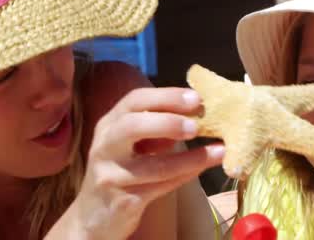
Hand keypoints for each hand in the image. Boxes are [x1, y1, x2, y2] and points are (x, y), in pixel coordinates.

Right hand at [50, 87, 224, 239]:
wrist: (94, 216)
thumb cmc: (121, 170)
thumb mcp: (130, 144)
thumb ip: (154, 127)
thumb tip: (196, 110)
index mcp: (109, 125)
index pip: (134, 101)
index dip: (166, 96)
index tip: (196, 98)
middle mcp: (105, 147)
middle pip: (132, 127)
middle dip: (168, 122)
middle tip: (197, 125)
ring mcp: (111, 176)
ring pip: (154, 165)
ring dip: (191, 158)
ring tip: (219, 150)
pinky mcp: (122, 201)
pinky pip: (160, 187)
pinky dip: (186, 175)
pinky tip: (204, 167)